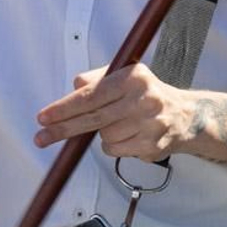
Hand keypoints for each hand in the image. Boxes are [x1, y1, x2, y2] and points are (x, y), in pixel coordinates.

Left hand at [34, 64, 192, 160]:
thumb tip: (74, 87)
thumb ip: (97, 79)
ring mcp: (150, 124)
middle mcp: (144, 100)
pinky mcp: (152, 145)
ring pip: (105, 137)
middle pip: (94, 119)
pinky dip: (115, 145)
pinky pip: (116, 150)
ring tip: (120, 123)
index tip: (44, 117)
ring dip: (102, 134)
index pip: (92, 95)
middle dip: (65, 129)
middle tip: (41, 136)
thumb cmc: (147, 94)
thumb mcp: (125, 76)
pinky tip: (129, 135)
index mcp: (134, 78)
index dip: (65, 107)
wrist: (185, 116)